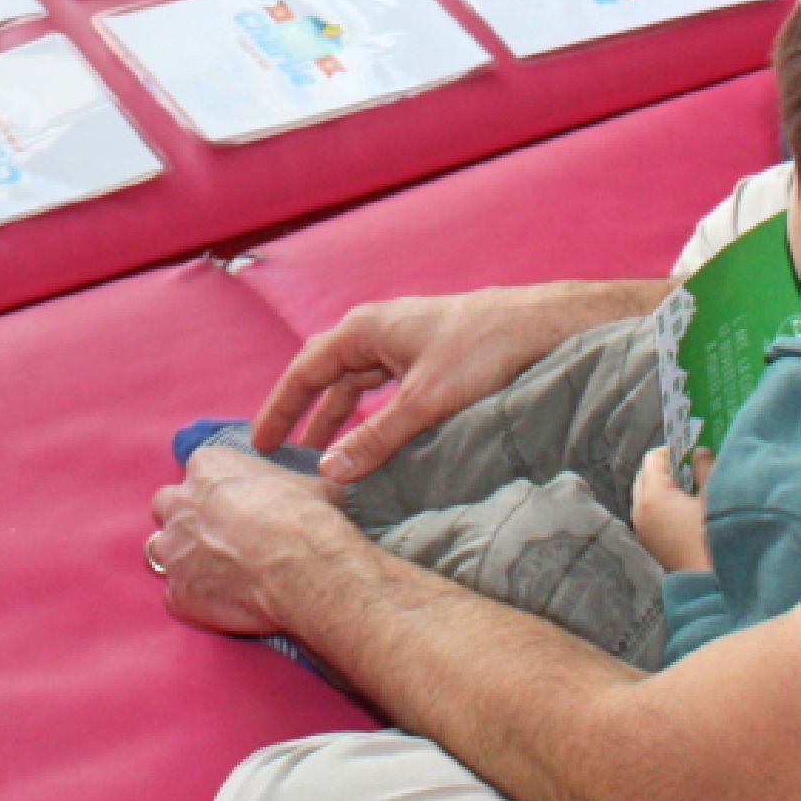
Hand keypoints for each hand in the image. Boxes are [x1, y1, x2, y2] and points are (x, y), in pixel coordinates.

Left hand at [146, 442, 359, 636]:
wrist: (302, 569)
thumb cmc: (308, 518)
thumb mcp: (312, 484)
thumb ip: (295, 483)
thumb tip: (317, 489)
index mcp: (208, 468)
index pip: (199, 470)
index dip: (217, 489)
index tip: (237, 503)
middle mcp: (181, 505)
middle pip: (167, 505)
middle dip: (185, 518)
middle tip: (216, 535)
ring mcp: (174, 552)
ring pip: (161, 550)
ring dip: (181, 558)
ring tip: (212, 571)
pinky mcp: (178, 595)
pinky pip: (177, 597)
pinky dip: (194, 601)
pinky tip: (220, 604)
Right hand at [256, 282, 654, 485]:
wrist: (540, 327)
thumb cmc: (483, 350)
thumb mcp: (425, 402)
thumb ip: (376, 439)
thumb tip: (330, 472)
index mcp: (365, 330)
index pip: (305, 370)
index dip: (280, 408)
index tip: (260, 445)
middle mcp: (377, 331)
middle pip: (325, 375)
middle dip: (303, 415)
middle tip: (281, 456)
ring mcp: (402, 343)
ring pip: (355, 385)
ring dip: (336, 419)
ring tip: (321, 460)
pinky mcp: (427, 358)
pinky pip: (382, 390)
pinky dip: (368, 416)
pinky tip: (371, 442)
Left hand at [631, 445, 711, 575]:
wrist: (710, 580)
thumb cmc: (713, 535)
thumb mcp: (713, 496)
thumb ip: (705, 467)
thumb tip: (700, 451)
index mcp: (652, 496)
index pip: (653, 459)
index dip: (672, 451)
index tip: (691, 453)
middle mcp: (639, 510)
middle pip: (645, 475)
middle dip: (665, 468)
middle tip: (690, 469)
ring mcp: (641, 528)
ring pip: (645, 494)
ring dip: (662, 487)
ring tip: (688, 489)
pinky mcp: (648, 541)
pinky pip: (648, 511)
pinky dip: (660, 504)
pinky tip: (682, 509)